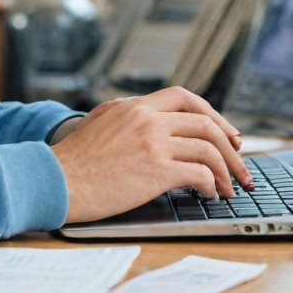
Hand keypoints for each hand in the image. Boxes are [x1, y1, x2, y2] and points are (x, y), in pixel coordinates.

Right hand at [51, 87, 251, 224]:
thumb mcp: (98, 126)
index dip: (212, 114)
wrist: (53, 180)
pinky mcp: (155, 169)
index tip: (226, 133)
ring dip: (226, 169)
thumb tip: (151, 132)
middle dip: (230, 144)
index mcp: (132, 106)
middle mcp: (145, 118)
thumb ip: (126, 121)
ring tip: (229, 188)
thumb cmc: (71, 164)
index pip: (183, 97)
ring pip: (208, 147)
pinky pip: (200, 172)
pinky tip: (209, 194)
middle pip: (204, 121)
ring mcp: (152, 141)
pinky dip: (211, 184)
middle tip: (240, 164)